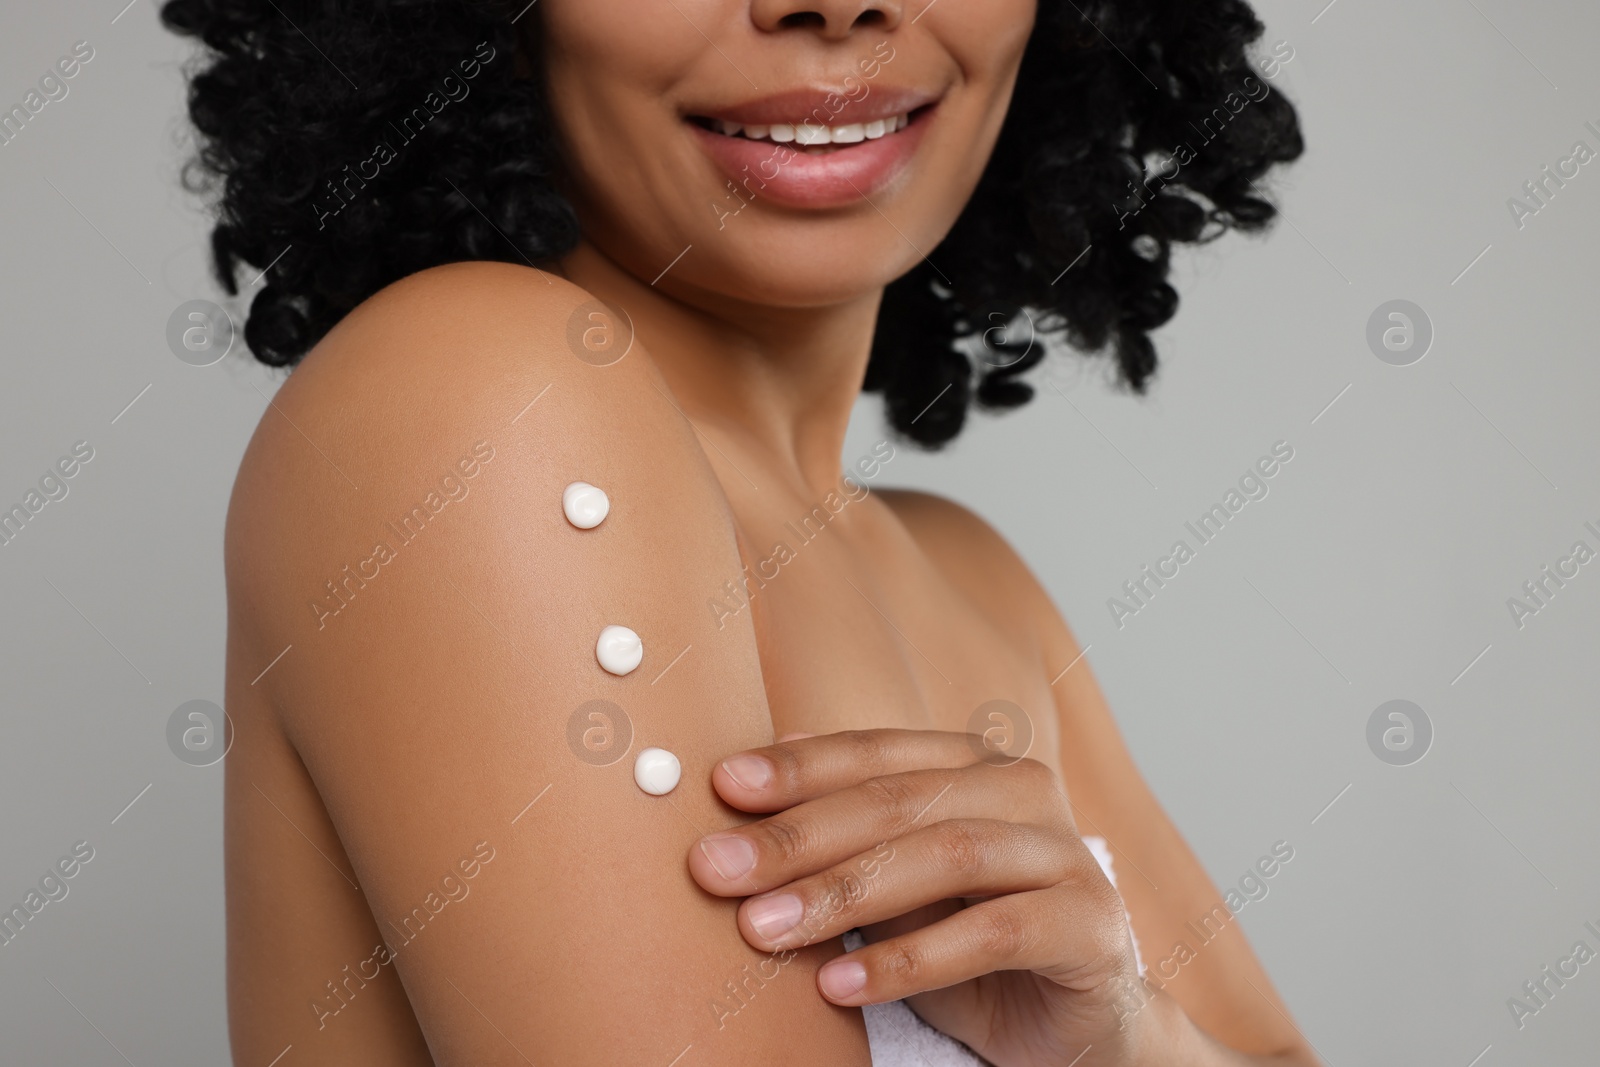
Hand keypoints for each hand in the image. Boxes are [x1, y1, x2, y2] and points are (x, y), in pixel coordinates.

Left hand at [687, 729, 1151, 1066]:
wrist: (1078, 1025)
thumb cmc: (972, 946)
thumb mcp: (896, 892)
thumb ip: (841, 848)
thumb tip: (733, 810)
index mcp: (971, 764)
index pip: (873, 753)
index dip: (797, 768)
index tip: (721, 787)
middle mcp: (1023, 789)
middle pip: (898, 800)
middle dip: (797, 836)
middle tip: (716, 869)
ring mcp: (1065, 852)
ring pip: (944, 855)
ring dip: (842, 894)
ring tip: (764, 930)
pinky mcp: (1089, 923)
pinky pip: (992, 933)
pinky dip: (909, 960)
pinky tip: (840, 987)